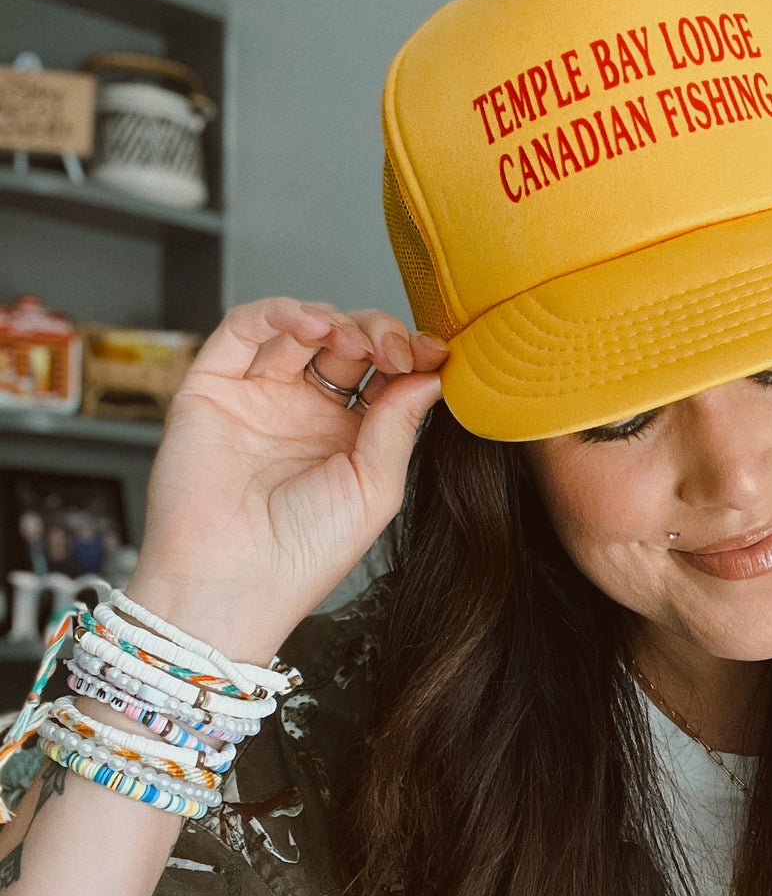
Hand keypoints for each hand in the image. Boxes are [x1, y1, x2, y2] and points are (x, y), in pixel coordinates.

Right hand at [126, 298, 448, 662]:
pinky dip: (280, 313)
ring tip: (356, 342)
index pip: (382, 376)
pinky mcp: (213, 386)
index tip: (434, 355)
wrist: (231, 583)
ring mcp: (258, 397)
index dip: (409, 356)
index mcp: (346, 440)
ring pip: (299, 328)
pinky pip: (244, 329)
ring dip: (335, 320)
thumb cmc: (302, 555)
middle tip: (397, 351)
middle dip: (378, 334)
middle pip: (346, 344)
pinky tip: (313, 326)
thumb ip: (399, 425)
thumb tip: (432, 375)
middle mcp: (303, 414)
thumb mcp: (374, 489)